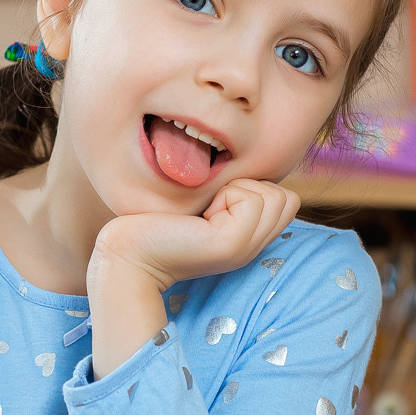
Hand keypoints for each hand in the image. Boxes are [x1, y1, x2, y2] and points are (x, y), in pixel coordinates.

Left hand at [91, 178, 301, 292]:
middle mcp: (253, 247)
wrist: (128, 254)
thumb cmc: (157, 223)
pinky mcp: (232, 243)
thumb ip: (236, 195)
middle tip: (210, 206)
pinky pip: (252, 198)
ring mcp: (246, 248)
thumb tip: (253, 160)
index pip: (287, 200)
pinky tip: (199, 217)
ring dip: (236, 190)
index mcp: (249, 239)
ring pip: (274, 195)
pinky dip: (225, 196)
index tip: (215, 203)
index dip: (254, 188)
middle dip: (249, 187)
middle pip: (287, 197)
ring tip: (205, 211)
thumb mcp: (207, 206)